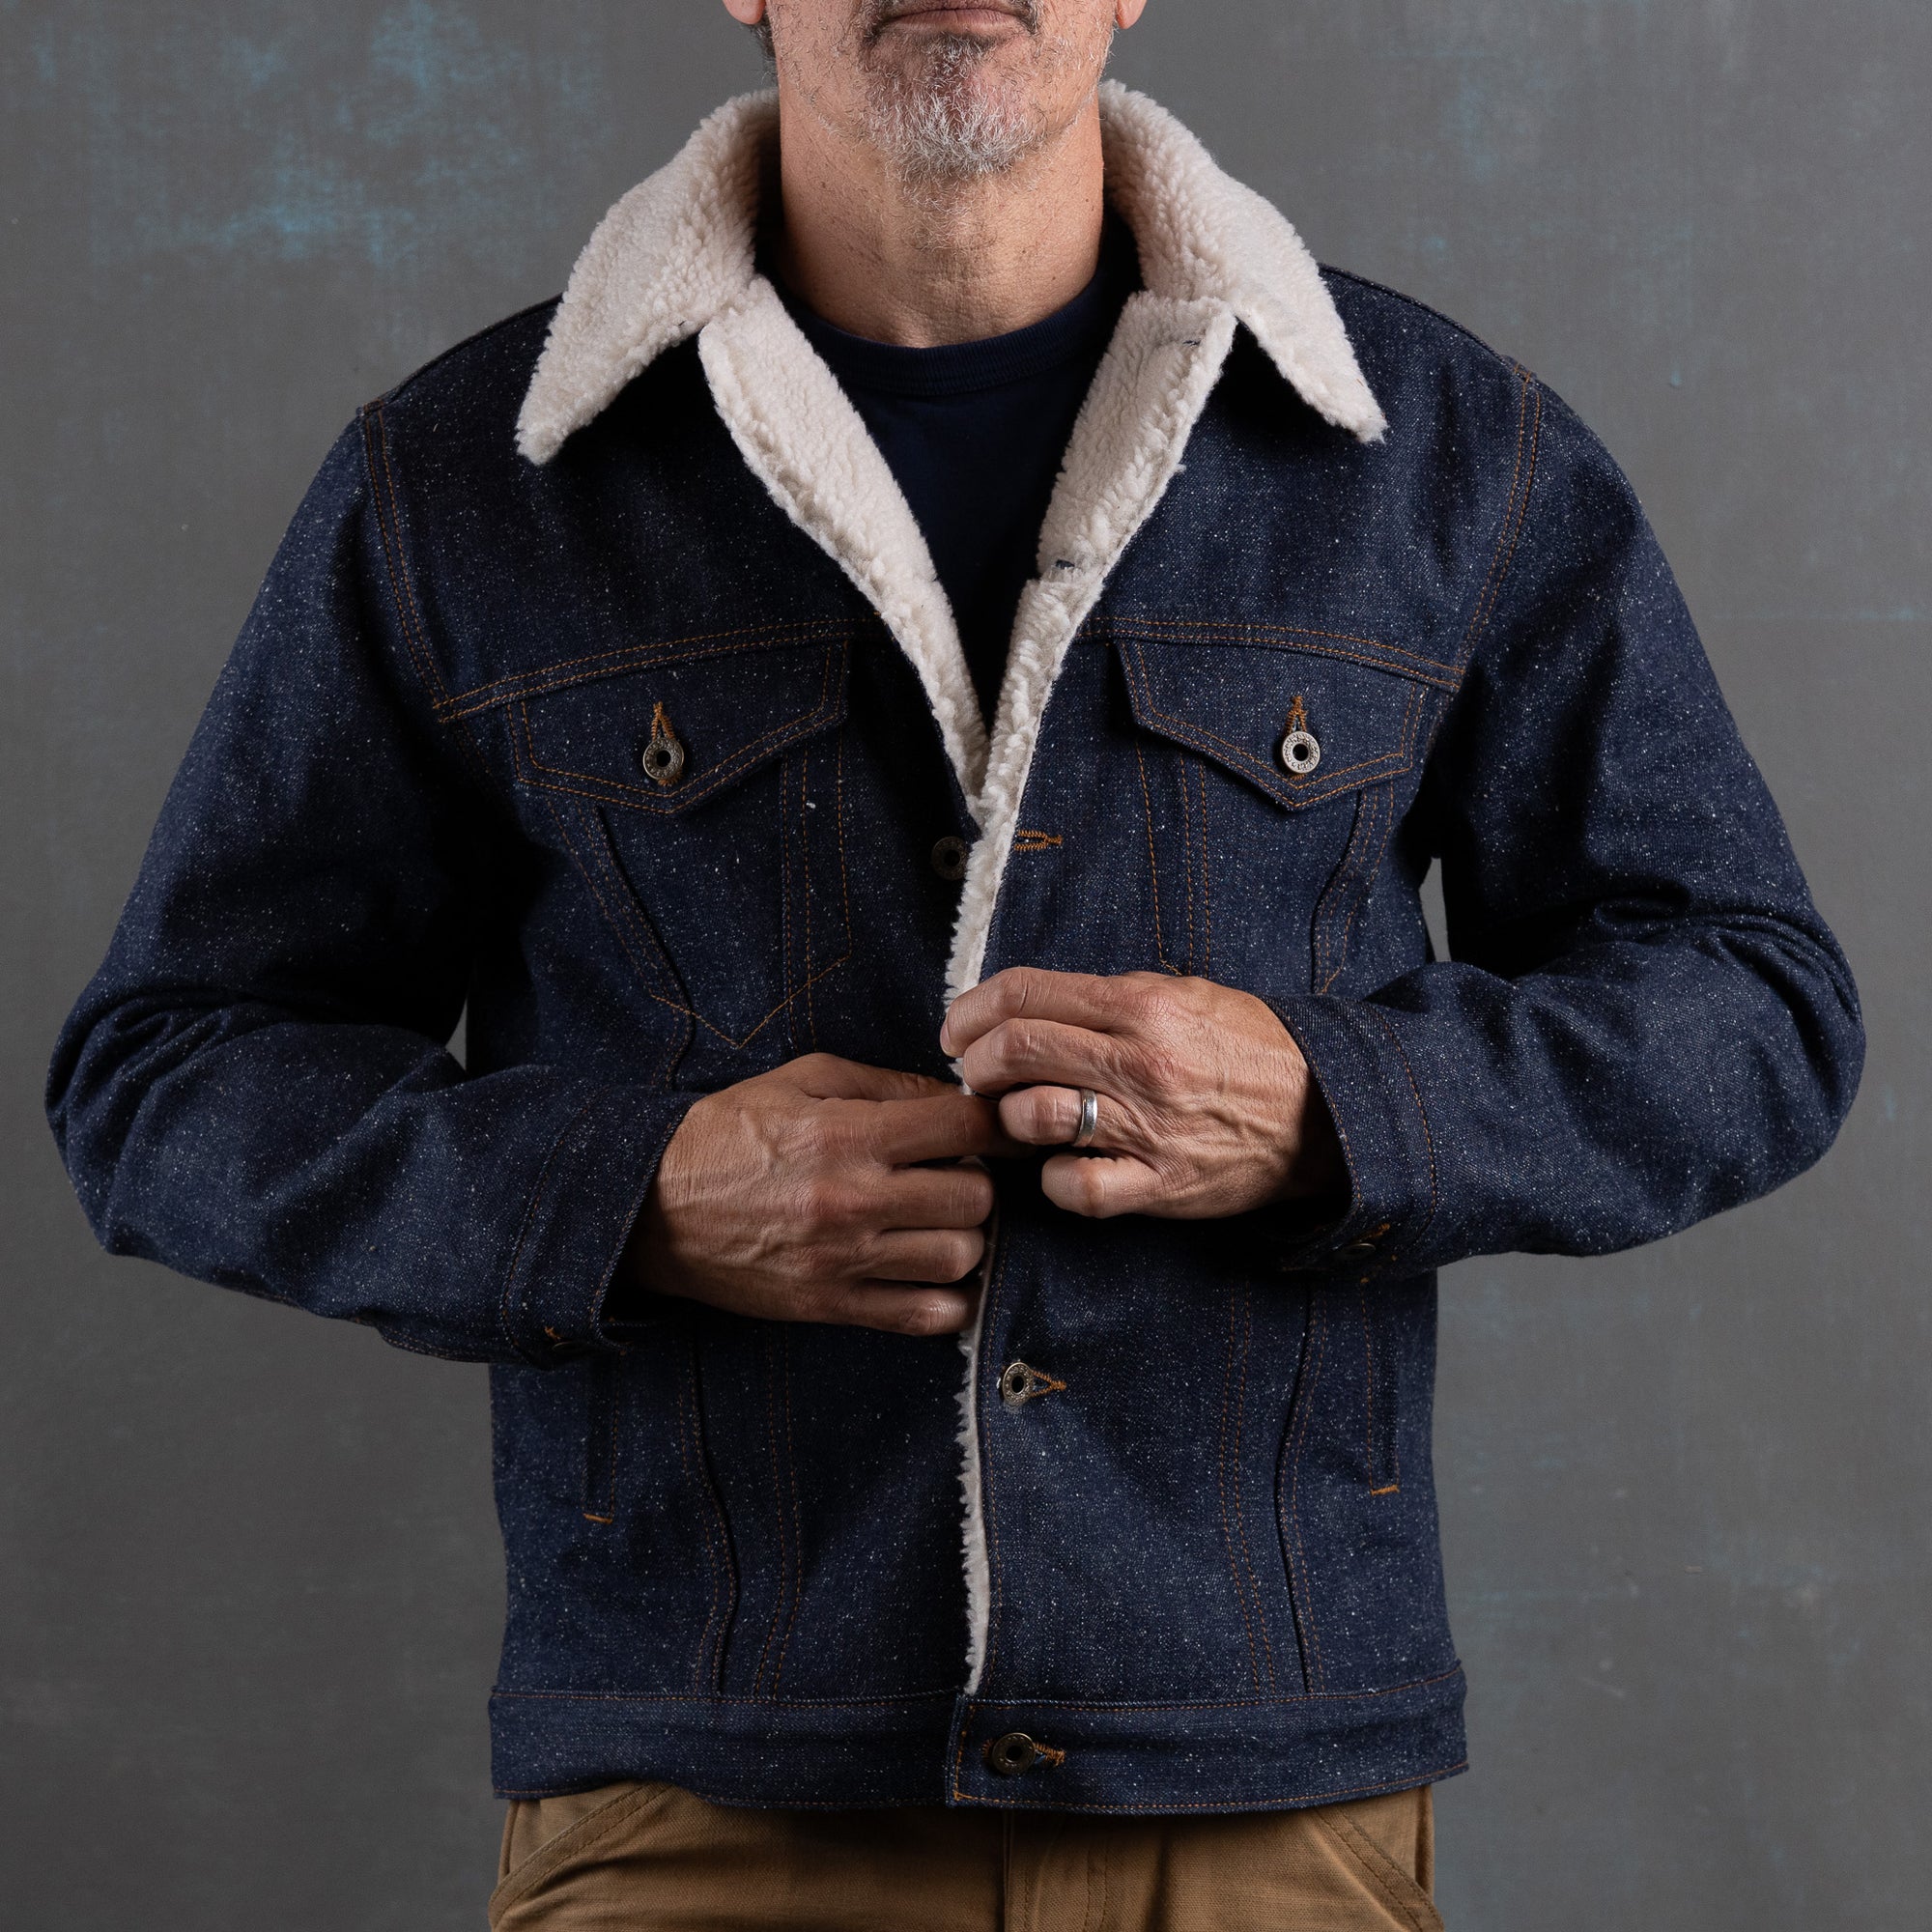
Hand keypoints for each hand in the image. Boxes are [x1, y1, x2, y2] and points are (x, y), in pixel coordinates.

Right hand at [626, 1054, 1013, 1335]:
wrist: (650, 1208)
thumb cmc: (727, 1134)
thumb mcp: (800, 1080)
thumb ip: (882, 1083)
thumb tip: (952, 1095)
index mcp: (848, 1134)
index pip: (963, 1125)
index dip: (993, 1122)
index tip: (995, 1126)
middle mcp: (854, 1199)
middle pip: (974, 1197)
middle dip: (978, 1182)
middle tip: (956, 1175)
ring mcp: (845, 1259)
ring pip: (959, 1257)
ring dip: (965, 1239)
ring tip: (940, 1224)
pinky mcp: (831, 1305)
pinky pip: (926, 1315)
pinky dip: (947, 1299)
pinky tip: (933, 1275)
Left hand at [941, 969, 1343, 1220]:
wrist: (1325, 1114)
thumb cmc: (1246, 1049)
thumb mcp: (1184, 993)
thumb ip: (1107, 997)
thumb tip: (1025, 1004)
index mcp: (1143, 1004)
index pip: (1024, 993)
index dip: (971, 1010)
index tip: (956, 1029)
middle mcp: (1141, 1062)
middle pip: (1015, 1050)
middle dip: (974, 1064)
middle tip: (973, 1075)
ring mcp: (1150, 1128)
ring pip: (1034, 1117)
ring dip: (1006, 1119)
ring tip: (1015, 1119)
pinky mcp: (1160, 1186)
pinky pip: (1074, 1187)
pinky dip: (1050, 1179)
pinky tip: (1058, 1166)